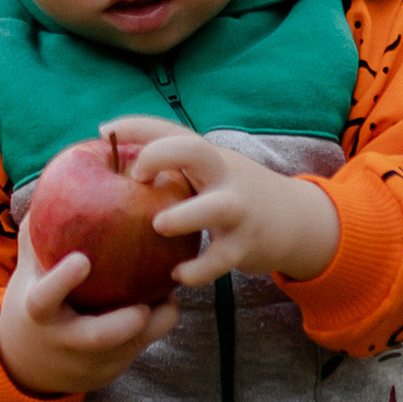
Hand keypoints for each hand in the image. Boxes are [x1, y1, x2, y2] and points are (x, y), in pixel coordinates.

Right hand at [0, 208, 181, 397]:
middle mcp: (63, 339)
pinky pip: (142, 347)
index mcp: (38, 312)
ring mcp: (89, 359)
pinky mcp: (110, 368)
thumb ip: (39, 232)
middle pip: (96, 337)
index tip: (83, 260)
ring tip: (169, 292)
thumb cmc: (35, 296)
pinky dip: (157, 324)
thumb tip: (58, 177)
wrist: (27, 362)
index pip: (44, 299)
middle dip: (123, 321)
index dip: (62, 281)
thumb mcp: (28, 269)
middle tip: (145, 301)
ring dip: (154, 320)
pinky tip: (167, 299)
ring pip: (130, 346)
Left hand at [106, 114, 341, 289]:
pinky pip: (219, 259)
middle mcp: (223, 174)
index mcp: (207, 155)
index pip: (169, 128)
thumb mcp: (210, 173)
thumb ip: (173, 167)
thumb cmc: (233, 194)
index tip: (105, 131)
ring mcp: (238, 208)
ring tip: (159, 226)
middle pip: (193, 150)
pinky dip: (198, 270)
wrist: (297, 221)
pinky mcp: (246, 245)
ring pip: (214, 207)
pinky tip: (176, 275)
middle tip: (135, 176)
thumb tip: (112, 159)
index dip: (135, 126)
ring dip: (184, 215)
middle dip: (160, 155)